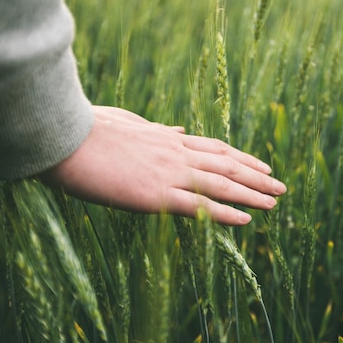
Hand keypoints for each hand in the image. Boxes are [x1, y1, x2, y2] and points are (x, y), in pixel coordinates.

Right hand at [39, 106, 286, 224]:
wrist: (62, 139)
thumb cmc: (87, 130)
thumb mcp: (128, 123)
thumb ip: (156, 129)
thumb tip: (178, 130)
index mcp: (167, 138)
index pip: (215, 148)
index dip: (241, 158)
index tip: (260, 165)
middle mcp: (175, 152)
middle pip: (226, 165)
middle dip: (256, 176)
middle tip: (280, 187)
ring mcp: (167, 173)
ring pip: (220, 184)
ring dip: (251, 194)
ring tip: (274, 203)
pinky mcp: (154, 194)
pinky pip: (198, 205)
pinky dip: (224, 213)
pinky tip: (245, 219)